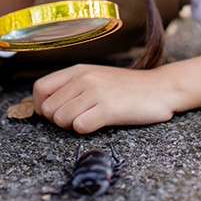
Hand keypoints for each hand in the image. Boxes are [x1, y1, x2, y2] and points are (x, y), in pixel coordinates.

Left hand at [32, 64, 175, 133]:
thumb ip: (71, 86)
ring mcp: (96, 92)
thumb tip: (44, 104)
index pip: (40, 89)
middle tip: (78, 118)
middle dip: (58, 120)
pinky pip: (80, 127)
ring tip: (90, 119)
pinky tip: (100, 123)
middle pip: (48, 109)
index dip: (41, 106)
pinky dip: (86, 130)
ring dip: (72, 126)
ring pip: (61, 119)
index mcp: (78, 70)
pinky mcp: (108, 108)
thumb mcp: (95, 77)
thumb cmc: (126, 87)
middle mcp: (84, 78)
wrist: (160, 88)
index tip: (55, 113)